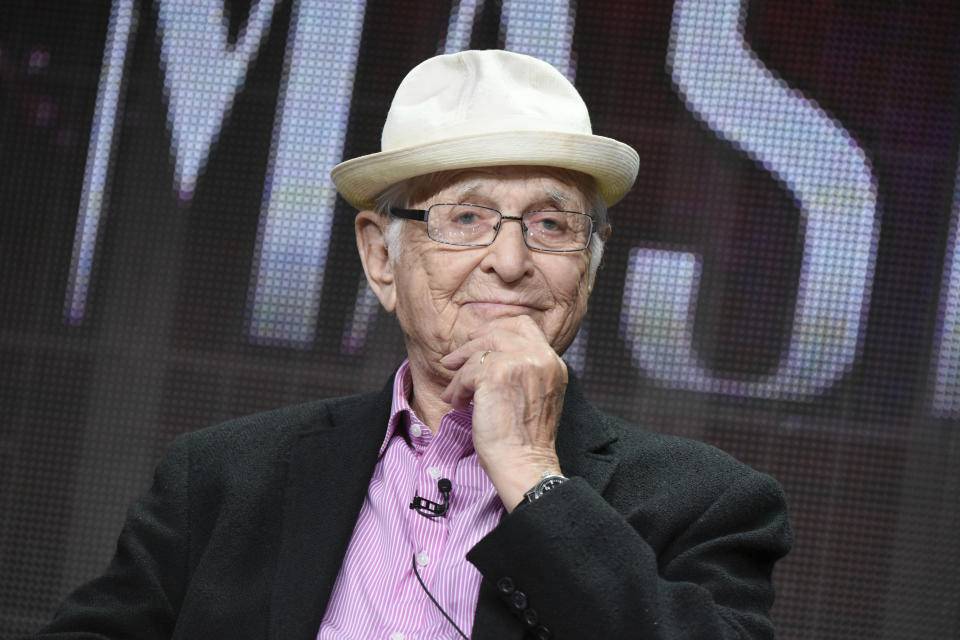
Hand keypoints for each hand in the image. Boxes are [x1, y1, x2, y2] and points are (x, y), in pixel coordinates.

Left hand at [439, 316, 565, 510]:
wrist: (524, 463)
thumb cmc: (524, 439)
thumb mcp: (535, 395)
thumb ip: (522, 371)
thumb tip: (486, 355)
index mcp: (552, 362)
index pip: (524, 325)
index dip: (497, 328)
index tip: (477, 340)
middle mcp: (540, 357)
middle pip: (497, 333)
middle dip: (470, 346)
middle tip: (451, 361)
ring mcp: (519, 363)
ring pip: (478, 353)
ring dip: (460, 373)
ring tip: (454, 394)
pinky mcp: (496, 374)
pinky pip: (466, 372)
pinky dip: (457, 389)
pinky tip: (458, 404)